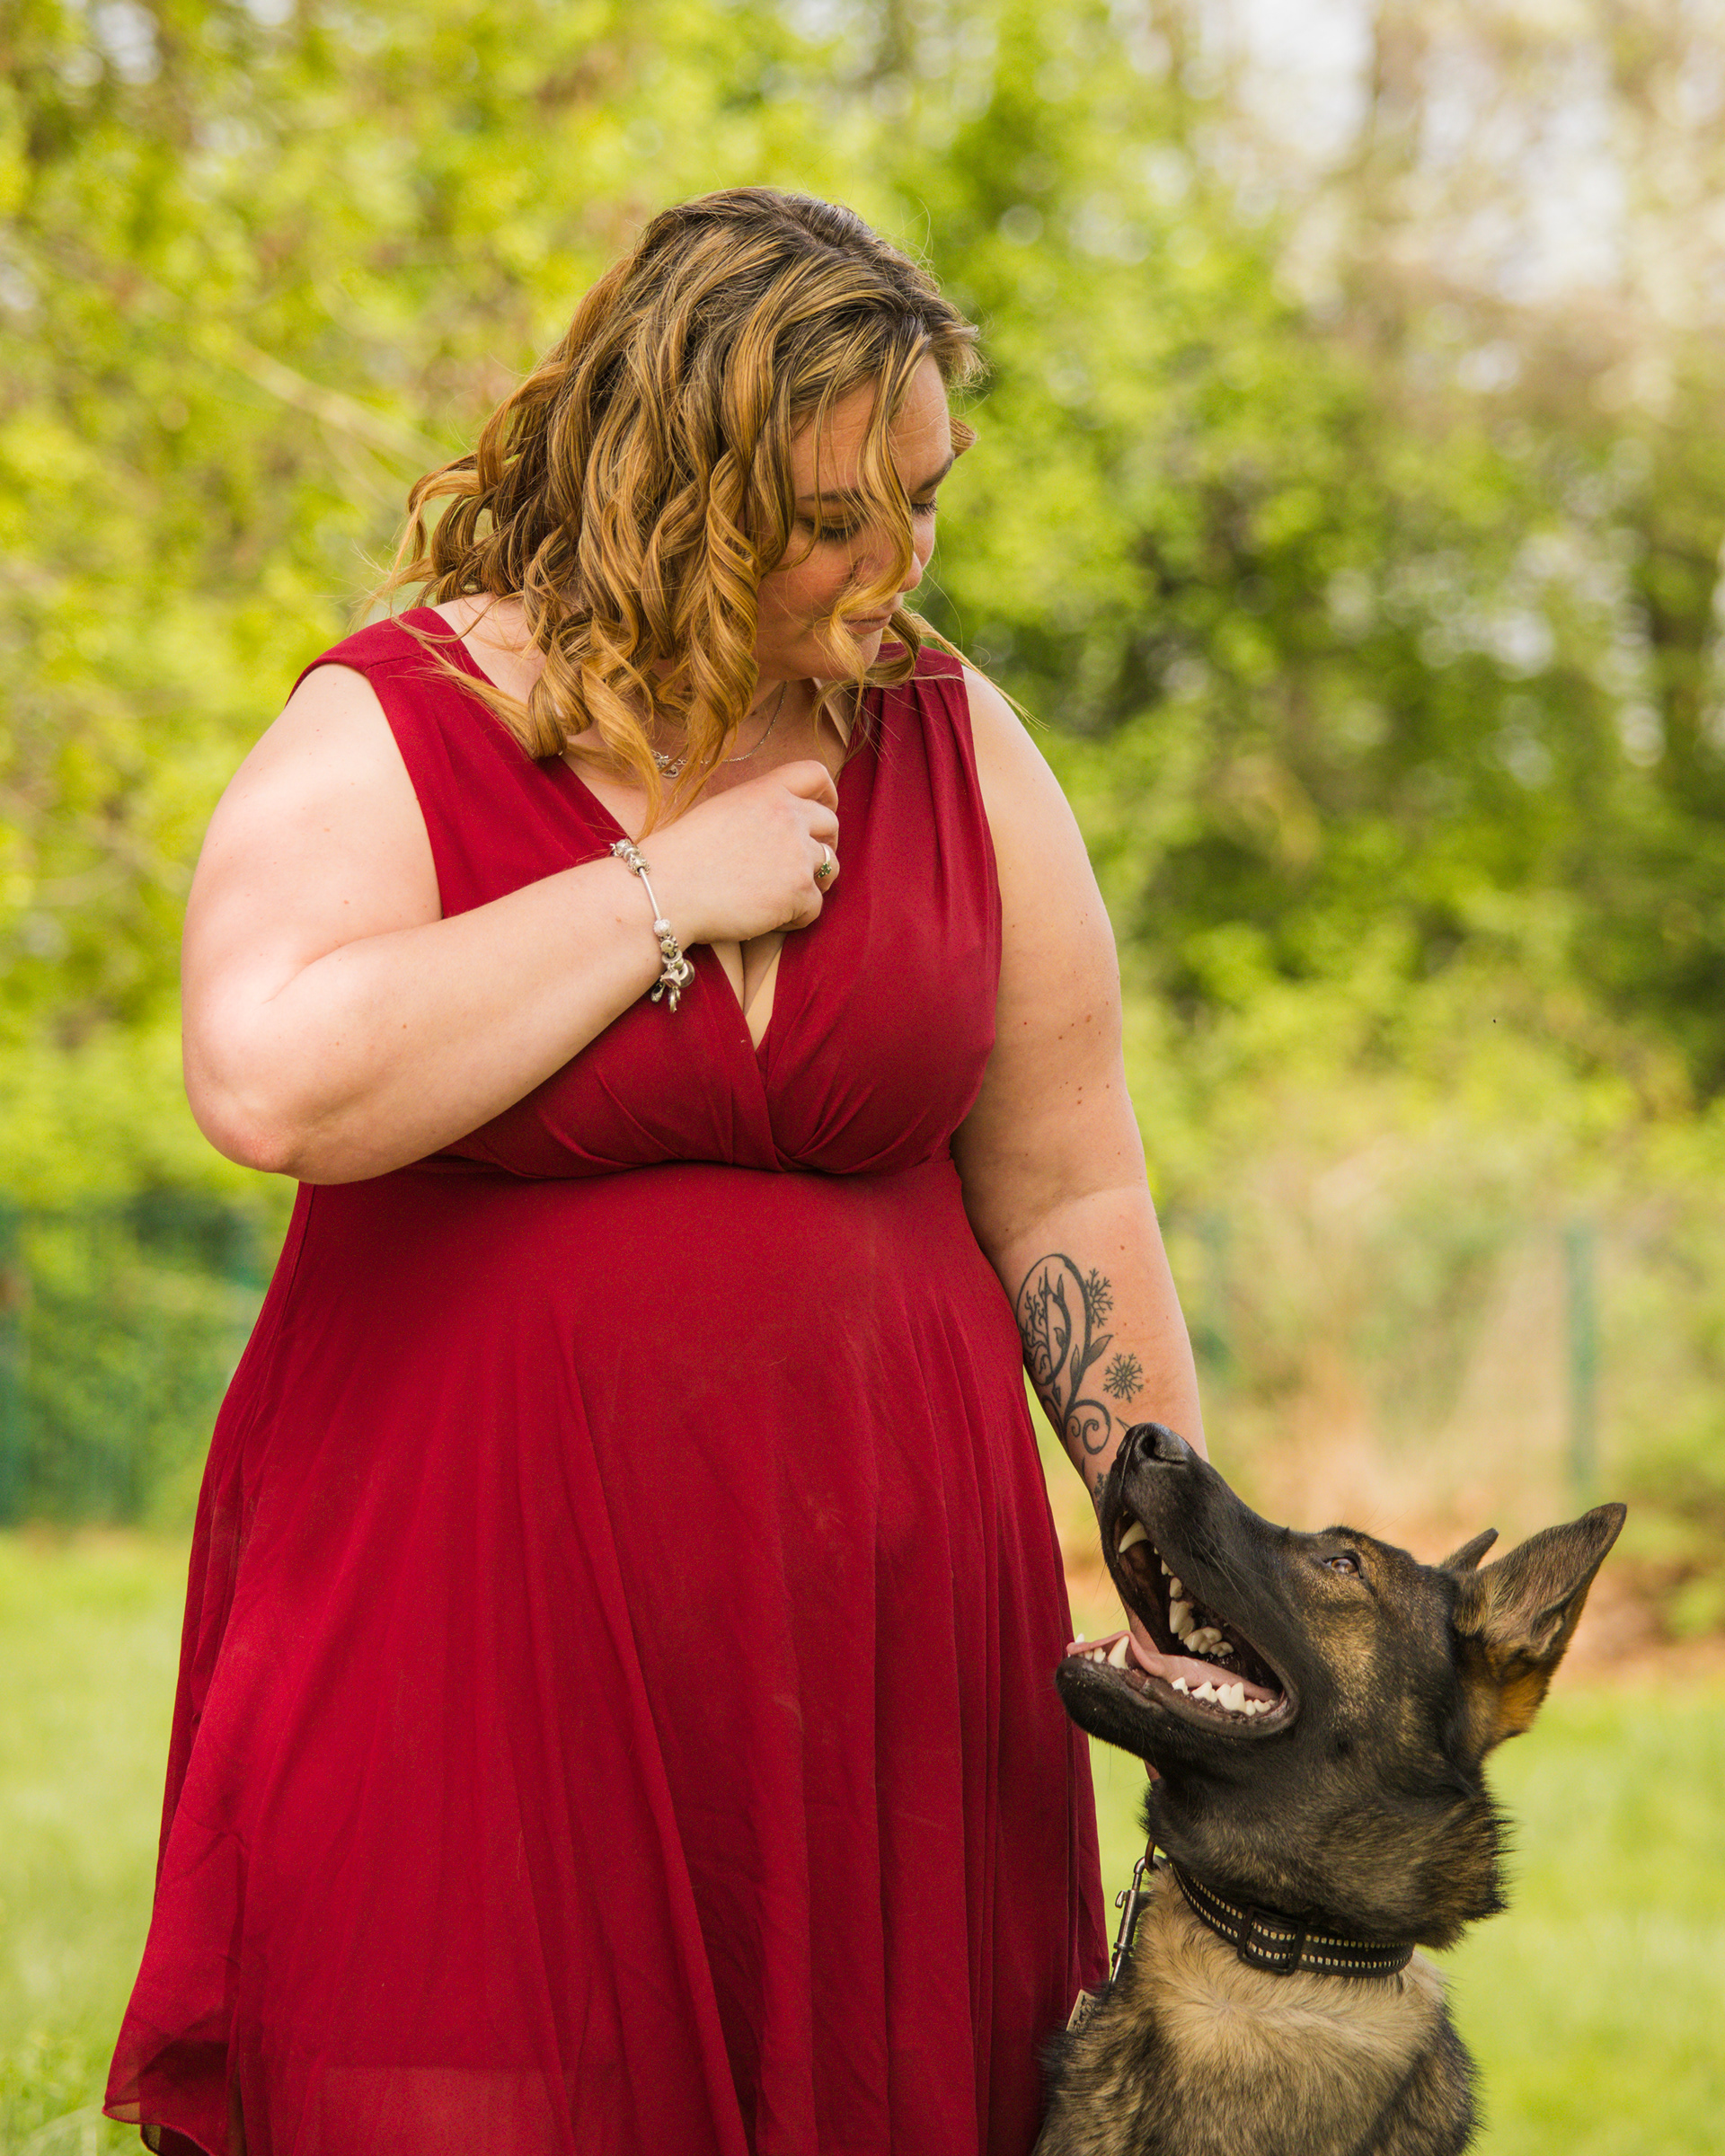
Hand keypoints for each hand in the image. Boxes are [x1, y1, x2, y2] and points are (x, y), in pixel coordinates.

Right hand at [644, 761, 840, 945]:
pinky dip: (797, 916)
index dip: (827, 793)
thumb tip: (781, 826)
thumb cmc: (682, 855)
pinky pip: (815, 906)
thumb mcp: (721, 811)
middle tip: (803, 864)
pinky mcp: (799, 892)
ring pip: (829, 866)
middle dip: (824, 843)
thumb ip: (758, 809)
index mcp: (767, 791)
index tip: (826, 807)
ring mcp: (798, 854)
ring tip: (781, 896)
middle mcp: (789, 816)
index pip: (814, 774)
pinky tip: (769, 918)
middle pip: (830, 824)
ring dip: (812, 882)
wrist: (667, 889)